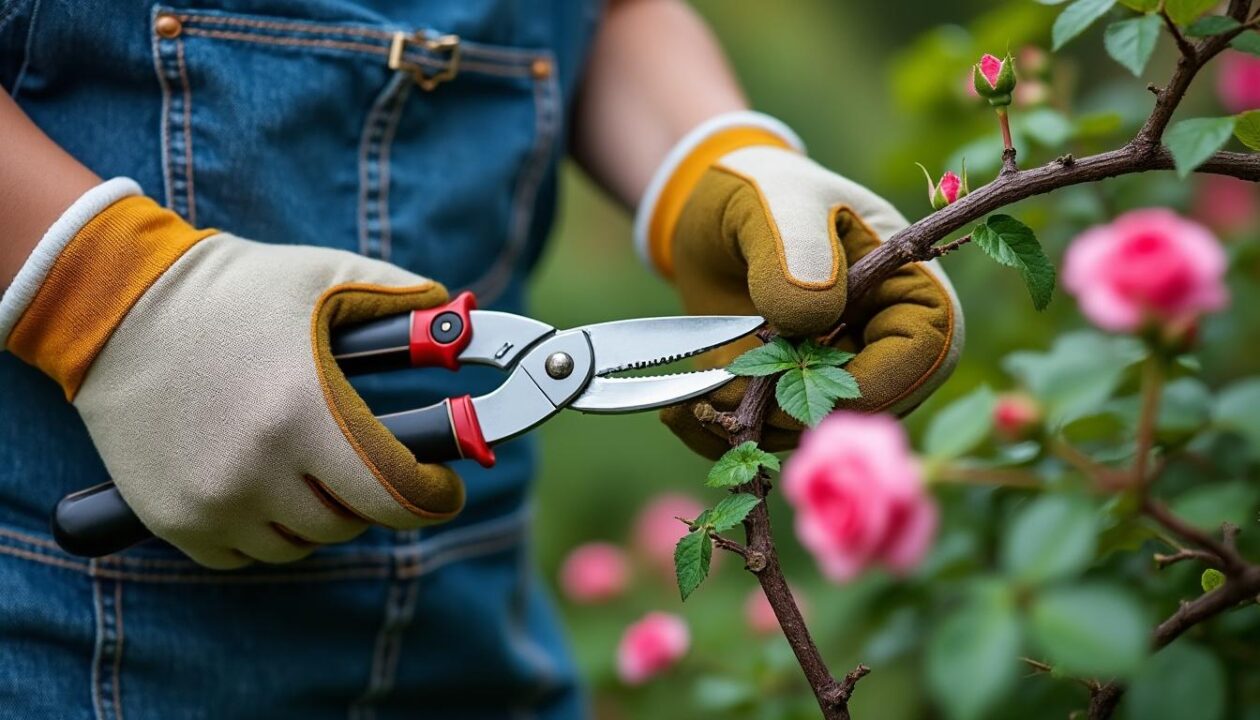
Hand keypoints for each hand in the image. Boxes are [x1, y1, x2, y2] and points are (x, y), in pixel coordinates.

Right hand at [0, 179, 463, 566]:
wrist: (116, 307)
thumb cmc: (233, 289)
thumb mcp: (324, 278)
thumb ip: (403, 300)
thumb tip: (464, 322)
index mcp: (303, 411)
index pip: (395, 495)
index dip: (433, 497)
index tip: (443, 487)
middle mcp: (256, 467)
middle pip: (349, 521)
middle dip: (370, 494)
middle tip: (362, 458)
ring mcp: (210, 500)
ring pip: (300, 544)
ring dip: (316, 513)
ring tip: (306, 464)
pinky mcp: (172, 519)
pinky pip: (245, 555)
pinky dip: (264, 530)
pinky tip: (258, 481)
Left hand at [634, 113, 962, 458]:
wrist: (708, 215)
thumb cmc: (758, 189)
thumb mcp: (774, 201)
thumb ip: (795, 246)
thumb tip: (814, 312)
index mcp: (906, 285)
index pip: (926, 351)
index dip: (877, 379)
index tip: (807, 377)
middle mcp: (880, 342)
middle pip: (871, 411)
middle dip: (798, 414)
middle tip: (730, 390)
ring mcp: (834, 378)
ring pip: (813, 436)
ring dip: (752, 428)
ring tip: (694, 397)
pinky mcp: (788, 401)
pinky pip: (767, 440)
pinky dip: (722, 439)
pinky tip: (681, 414)